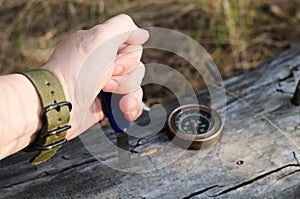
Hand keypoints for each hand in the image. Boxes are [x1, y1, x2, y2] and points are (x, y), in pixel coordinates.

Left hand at [42, 14, 148, 139]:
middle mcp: (103, 63)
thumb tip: (142, 34)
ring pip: (135, 86)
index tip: (112, 64)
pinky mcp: (108, 103)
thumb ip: (123, 27)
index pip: (132, 46)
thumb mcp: (100, 38)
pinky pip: (130, 102)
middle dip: (126, 78)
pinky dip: (131, 107)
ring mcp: (106, 84)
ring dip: (130, 95)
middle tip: (105, 83)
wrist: (61, 107)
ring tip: (114, 101)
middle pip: (136, 67)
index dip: (128, 57)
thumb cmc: (77, 73)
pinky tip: (125, 111)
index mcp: (100, 45)